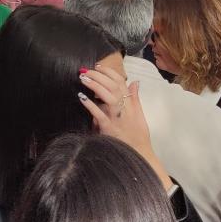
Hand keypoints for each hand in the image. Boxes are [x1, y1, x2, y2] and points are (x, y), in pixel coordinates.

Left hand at [78, 68, 171, 188]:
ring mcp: (118, 119)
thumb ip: (135, 97)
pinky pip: (100, 115)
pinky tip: (81, 97)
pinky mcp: (110, 129)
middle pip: (114, 87)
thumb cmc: (137, 134)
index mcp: (131, 105)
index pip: (122, 83)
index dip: (110, 73)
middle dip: (100, 76)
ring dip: (96, 86)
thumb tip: (136, 82)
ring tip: (83, 79)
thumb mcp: (139, 114)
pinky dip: (91, 106)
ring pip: (109, 98)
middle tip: (85, 70)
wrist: (138, 154)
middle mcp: (126, 110)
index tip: (98, 66)